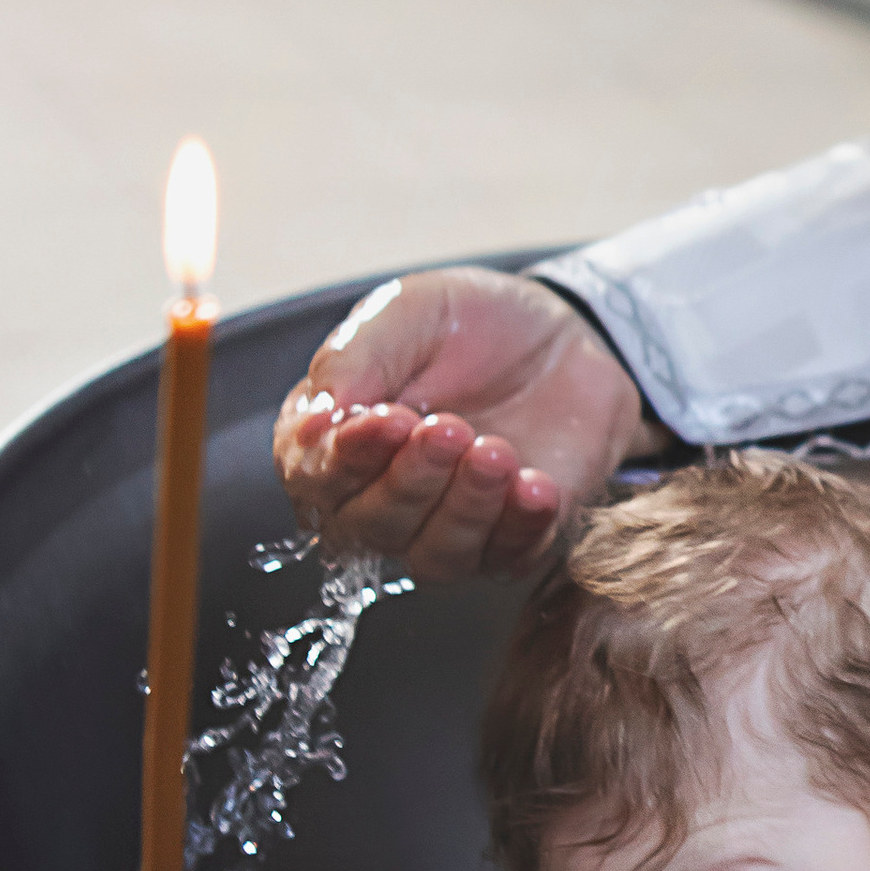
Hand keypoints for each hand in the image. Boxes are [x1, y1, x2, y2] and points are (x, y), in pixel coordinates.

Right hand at [272, 265, 644, 577]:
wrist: (558, 329)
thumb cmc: (467, 322)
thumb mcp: (404, 313)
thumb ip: (351, 359)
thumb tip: (311, 427)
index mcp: (336, 441)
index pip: (315, 478)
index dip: (345, 460)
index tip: (386, 420)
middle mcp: (381, 495)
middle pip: (371, 526)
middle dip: (410, 481)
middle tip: (449, 428)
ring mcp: (447, 525)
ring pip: (435, 556)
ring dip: (465, 508)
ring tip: (495, 451)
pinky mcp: (512, 539)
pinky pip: (508, 557)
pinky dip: (520, 527)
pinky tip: (535, 485)